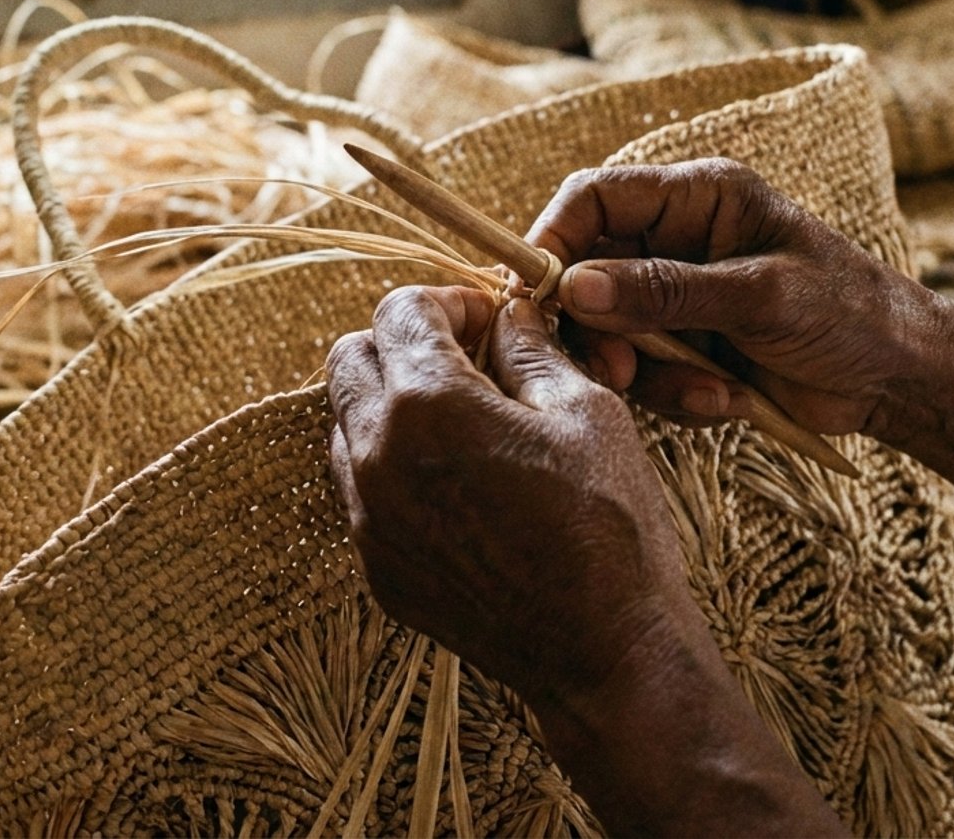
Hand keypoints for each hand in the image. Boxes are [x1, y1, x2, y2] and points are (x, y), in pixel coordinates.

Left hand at [325, 285, 846, 834]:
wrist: (603, 652)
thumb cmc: (609, 526)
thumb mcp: (585, 412)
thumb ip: (532, 349)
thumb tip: (510, 313)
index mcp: (429, 405)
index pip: (399, 311)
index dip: (448, 300)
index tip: (488, 318)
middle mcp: (377, 457)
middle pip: (350, 358)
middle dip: (403, 343)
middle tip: (469, 357)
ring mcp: (369, 517)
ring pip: (344, 423)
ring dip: (390, 402)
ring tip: (463, 419)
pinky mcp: (376, 565)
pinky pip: (359, 488)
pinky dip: (391, 463)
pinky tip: (457, 479)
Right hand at [526, 158, 945, 437]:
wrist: (901, 379)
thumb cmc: (850, 313)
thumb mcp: (760, 297)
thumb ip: (666, 292)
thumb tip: (576, 286)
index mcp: (697, 198)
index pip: (593, 198)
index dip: (553, 241)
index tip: (537, 297)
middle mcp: (677, 242)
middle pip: (588, 273)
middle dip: (599, 329)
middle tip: (618, 370)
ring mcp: (679, 300)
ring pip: (611, 334)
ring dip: (648, 374)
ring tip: (709, 393)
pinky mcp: (688, 350)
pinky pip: (645, 375)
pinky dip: (678, 396)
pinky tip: (729, 402)